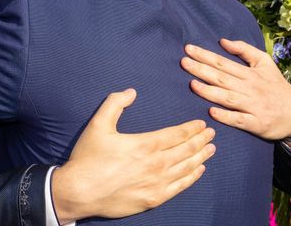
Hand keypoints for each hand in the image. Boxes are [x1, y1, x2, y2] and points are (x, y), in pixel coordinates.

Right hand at [52, 88, 215, 222]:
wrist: (79, 192)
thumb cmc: (88, 158)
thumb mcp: (98, 124)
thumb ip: (115, 104)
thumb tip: (131, 91)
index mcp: (145, 144)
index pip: (177, 134)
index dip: (191, 129)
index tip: (202, 124)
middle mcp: (156, 164)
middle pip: (186, 150)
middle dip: (201, 140)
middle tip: (211, 134)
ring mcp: (156, 183)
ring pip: (186, 167)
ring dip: (201, 156)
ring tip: (211, 149)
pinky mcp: (153, 199)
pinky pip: (180, 187)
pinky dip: (192, 177)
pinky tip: (198, 170)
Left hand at [181, 39, 290, 141]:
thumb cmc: (276, 86)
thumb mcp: (265, 63)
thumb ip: (244, 50)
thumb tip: (223, 41)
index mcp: (250, 73)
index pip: (223, 63)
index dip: (205, 56)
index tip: (188, 49)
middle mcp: (250, 88)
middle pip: (222, 78)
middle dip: (201, 70)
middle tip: (183, 62)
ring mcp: (253, 106)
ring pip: (228, 98)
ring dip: (209, 91)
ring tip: (192, 84)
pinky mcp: (256, 124)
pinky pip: (239, 120)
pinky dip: (226, 116)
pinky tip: (211, 112)